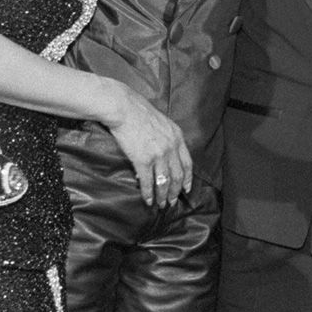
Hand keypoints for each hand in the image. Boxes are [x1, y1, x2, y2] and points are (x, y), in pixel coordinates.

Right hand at [102, 82, 192, 207]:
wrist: (123, 108)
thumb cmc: (139, 112)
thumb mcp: (162, 122)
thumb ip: (167, 137)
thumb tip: (165, 153)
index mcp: (177, 137)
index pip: (188, 163)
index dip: (188, 179)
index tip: (186, 189)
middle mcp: (171, 147)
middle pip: (177, 176)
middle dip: (175, 191)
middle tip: (172, 201)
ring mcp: (158, 154)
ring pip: (164, 181)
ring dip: (162, 196)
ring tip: (160, 204)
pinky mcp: (143, 159)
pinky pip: (148, 181)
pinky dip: (148, 193)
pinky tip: (147, 199)